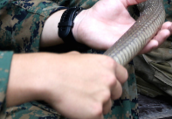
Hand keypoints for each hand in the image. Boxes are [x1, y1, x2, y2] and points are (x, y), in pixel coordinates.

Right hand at [6, 52, 127, 117]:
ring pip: (107, 107)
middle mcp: (110, 79)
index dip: (114, 82)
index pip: (123, 76)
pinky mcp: (96, 112)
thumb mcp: (81, 57)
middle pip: (117, 93)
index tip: (107, 86)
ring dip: (97, 106)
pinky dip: (89, 116)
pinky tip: (78, 108)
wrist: (48, 77)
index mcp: (108, 64)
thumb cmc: (59, 66)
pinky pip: (98, 118)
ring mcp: (104, 96)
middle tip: (90, 95)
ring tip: (80, 100)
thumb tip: (92, 70)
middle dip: (107, 95)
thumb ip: (93, 65)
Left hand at [73, 0, 171, 52]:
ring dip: (158, 40)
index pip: (153, 27)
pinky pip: (135, 49)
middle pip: (153, 37)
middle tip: (171, 28)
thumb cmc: (101, 10)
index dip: (164, 26)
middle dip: (164, 34)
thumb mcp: (120, 0)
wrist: (85, 21)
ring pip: (147, 45)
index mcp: (134, 25)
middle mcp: (134, 35)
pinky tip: (152, 42)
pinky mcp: (121, 46)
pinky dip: (145, 47)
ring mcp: (128, 41)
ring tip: (165, 34)